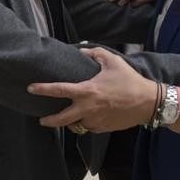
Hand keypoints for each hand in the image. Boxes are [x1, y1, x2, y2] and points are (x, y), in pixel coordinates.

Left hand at [28, 47, 156, 131]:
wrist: (148, 103)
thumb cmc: (130, 81)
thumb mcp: (113, 61)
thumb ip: (95, 53)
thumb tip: (82, 50)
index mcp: (87, 91)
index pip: (59, 90)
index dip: (42, 89)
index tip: (31, 88)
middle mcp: (88, 108)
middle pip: (61, 119)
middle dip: (49, 121)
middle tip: (42, 119)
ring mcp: (95, 120)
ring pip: (76, 125)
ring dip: (72, 121)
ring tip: (72, 115)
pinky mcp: (103, 128)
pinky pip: (89, 127)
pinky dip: (87, 123)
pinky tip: (91, 116)